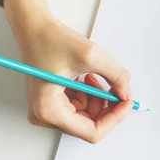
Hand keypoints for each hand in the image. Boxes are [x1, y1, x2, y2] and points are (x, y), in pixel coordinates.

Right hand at [3, 0, 132, 142]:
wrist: (32, 27)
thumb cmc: (51, 39)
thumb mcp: (91, 55)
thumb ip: (116, 76)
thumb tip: (127, 94)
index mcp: (49, 110)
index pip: (91, 132)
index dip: (113, 119)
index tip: (125, 102)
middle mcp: (44, 116)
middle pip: (88, 125)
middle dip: (105, 107)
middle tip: (115, 87)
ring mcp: (45, 111)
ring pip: (85, 116)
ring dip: (96, 98)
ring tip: (93, 76)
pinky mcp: (49, 103)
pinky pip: (78, 107)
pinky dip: (88, 95)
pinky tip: (84, 78)